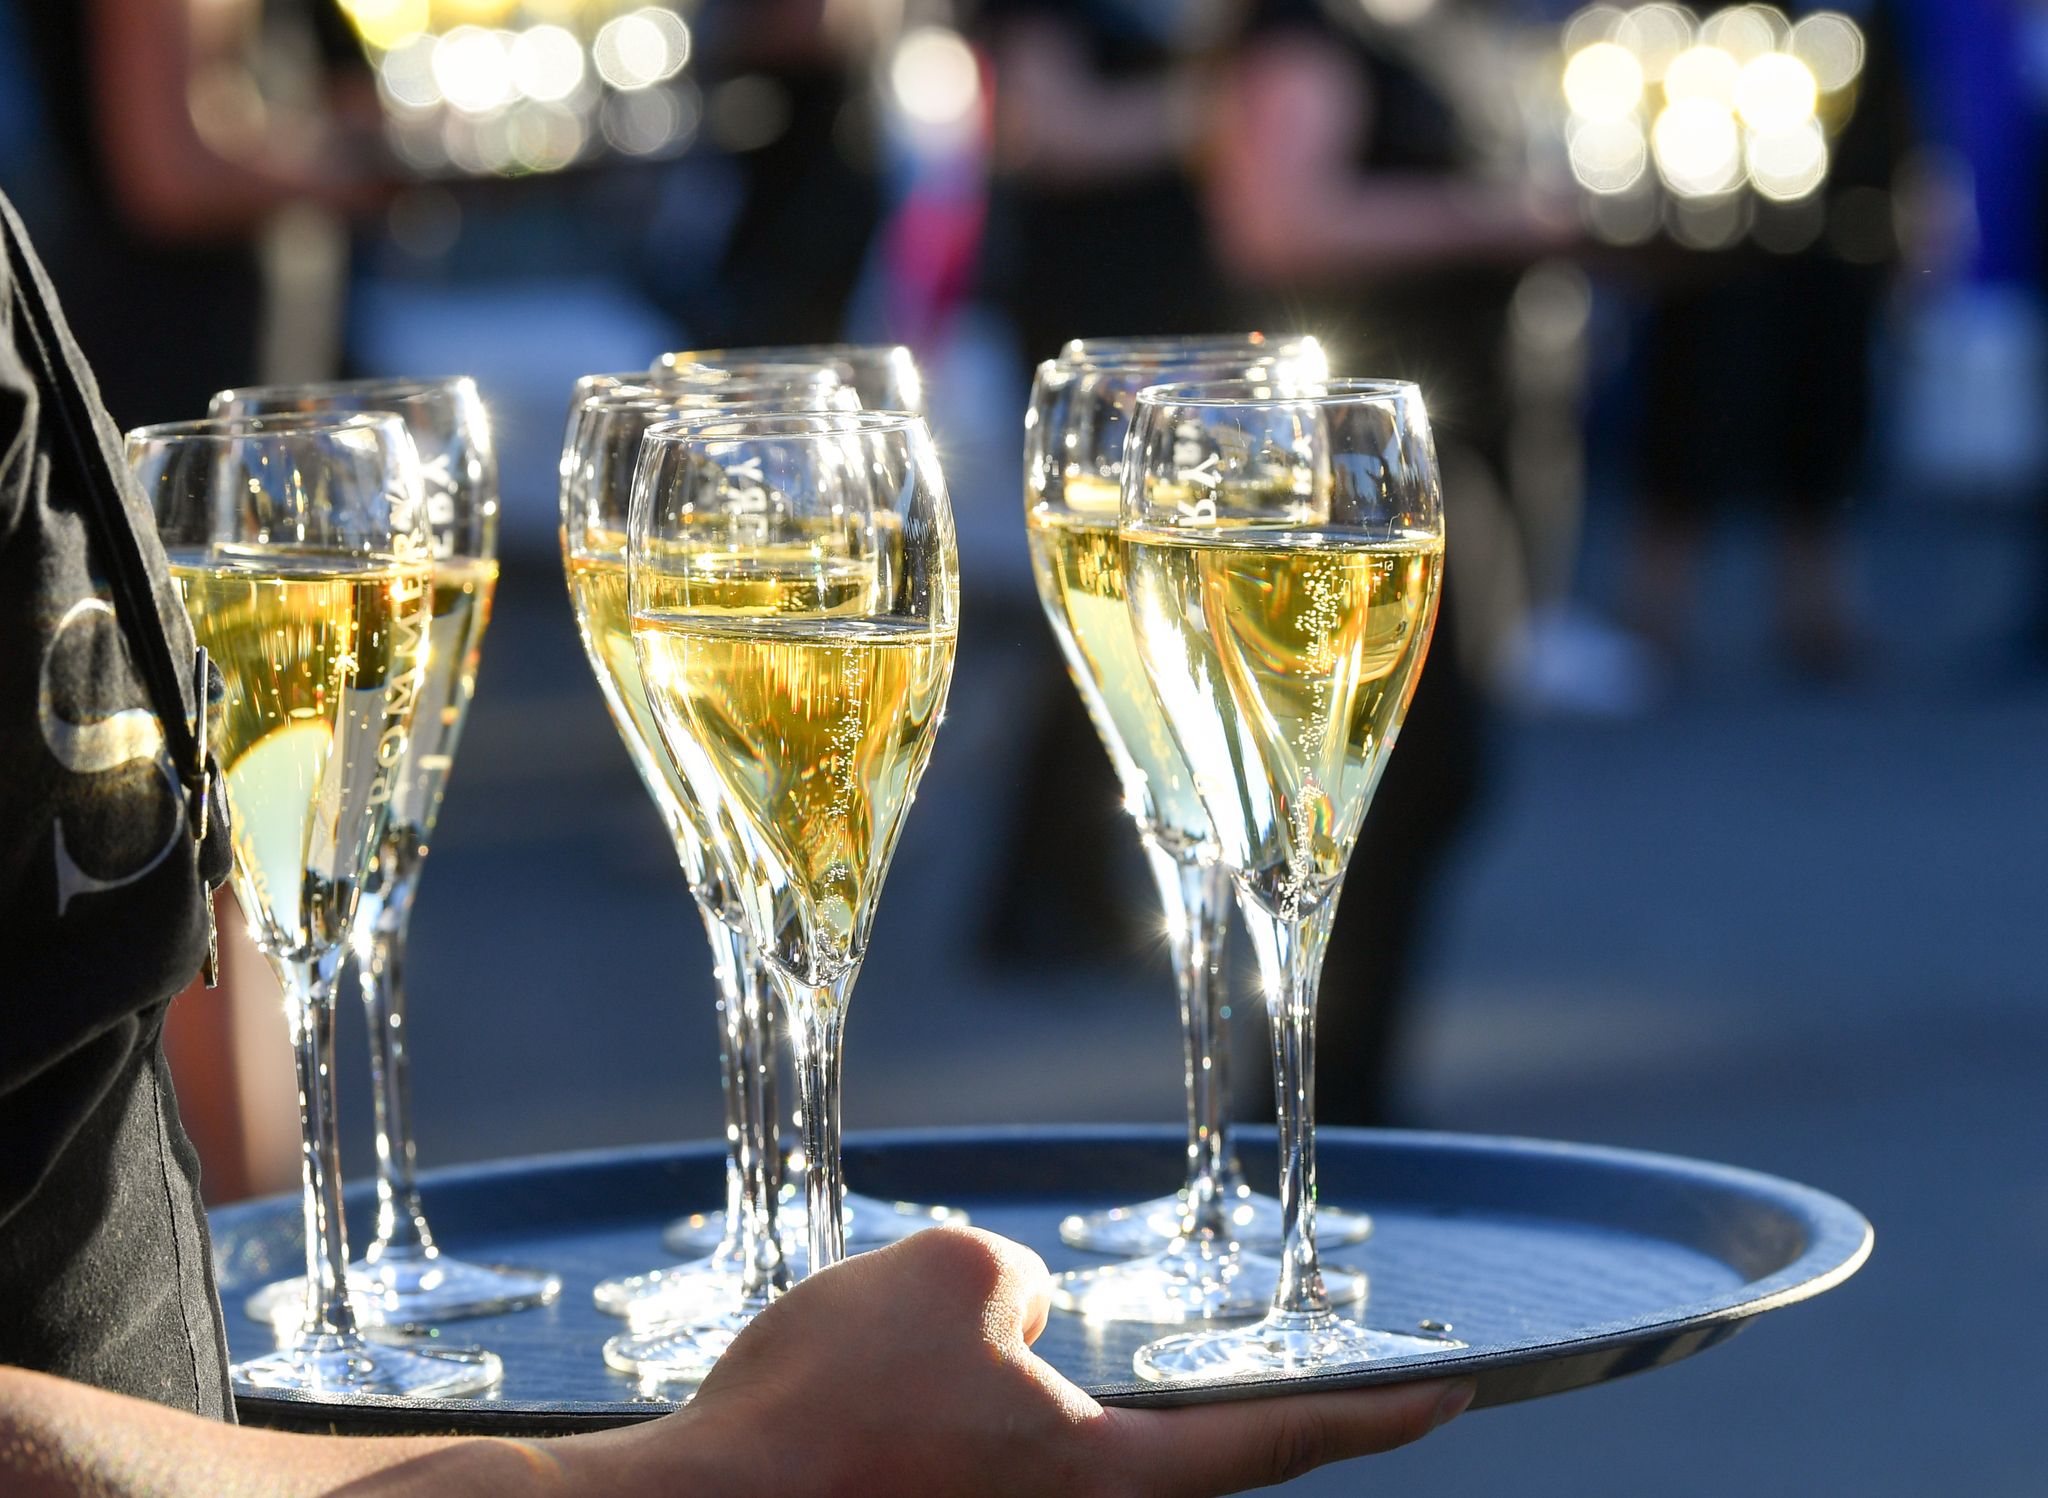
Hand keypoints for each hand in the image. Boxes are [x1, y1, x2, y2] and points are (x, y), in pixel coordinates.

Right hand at [649, 1225, 1474, 1497]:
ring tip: (954, 1361)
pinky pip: (977, 1476)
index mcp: (1108, 1484)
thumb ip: (1016, 1283)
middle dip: (1169, 1403)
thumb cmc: (832, 1412)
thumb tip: (1012, 1322)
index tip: (1450, 1389)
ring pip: (1058, 1468)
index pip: (1281, 1440)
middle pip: (1167, 1467)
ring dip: (1037, 1410)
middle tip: (1143, 1349)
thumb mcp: (951, 1278)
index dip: (1378, 1408)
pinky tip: (894, 1397)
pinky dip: (965, 1427)